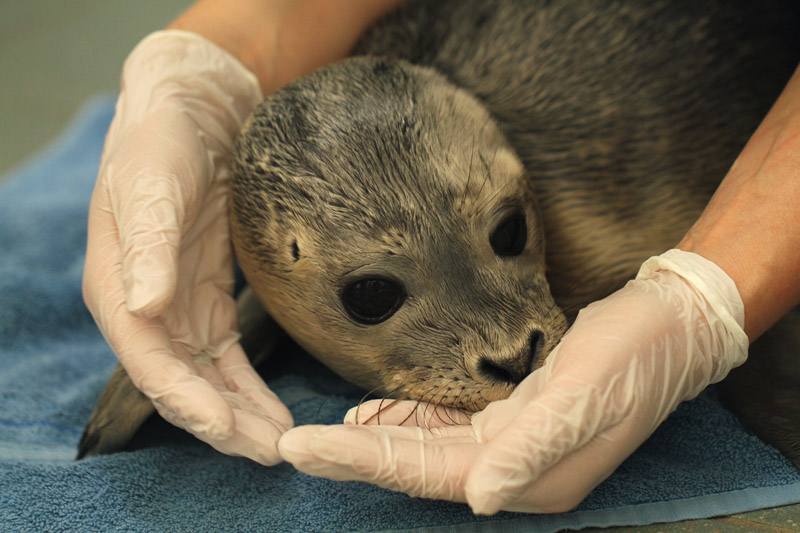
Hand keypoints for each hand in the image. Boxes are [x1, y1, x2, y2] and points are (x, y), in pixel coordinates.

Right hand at [83, 30, 291, 464]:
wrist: (192, 113)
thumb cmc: (162, 143)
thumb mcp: (152, 186)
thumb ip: (146, 246)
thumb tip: (142, 306)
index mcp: (119, 287)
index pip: (149, 363)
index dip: (186, 401)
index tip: (228, 431)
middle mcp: (145, 306)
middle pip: (181, 382)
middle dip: (222, 422)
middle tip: (271, 451)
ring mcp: (176, 305)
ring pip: (206, 377)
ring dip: (239, 413)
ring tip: (279, 441)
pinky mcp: (206, 297)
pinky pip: (226, 355)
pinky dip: (247, 385)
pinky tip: (272, 408)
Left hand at [278, 249, 747, 510]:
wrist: (670, 325)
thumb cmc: (632, 356)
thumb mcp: (584, 396)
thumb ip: (530, 448)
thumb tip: (479, 498)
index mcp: (527, 472)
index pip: (426, 471)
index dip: (363, 461)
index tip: (303, 448)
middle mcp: (512, 465)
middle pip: (414, 464)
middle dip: (351, 456)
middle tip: (291, 447)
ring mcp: (509, 440)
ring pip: (423, 446)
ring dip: (370, 442)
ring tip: (316, 439)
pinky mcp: (510, 411)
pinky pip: (445, 425)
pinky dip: (405, 420)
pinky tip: (371, 414)